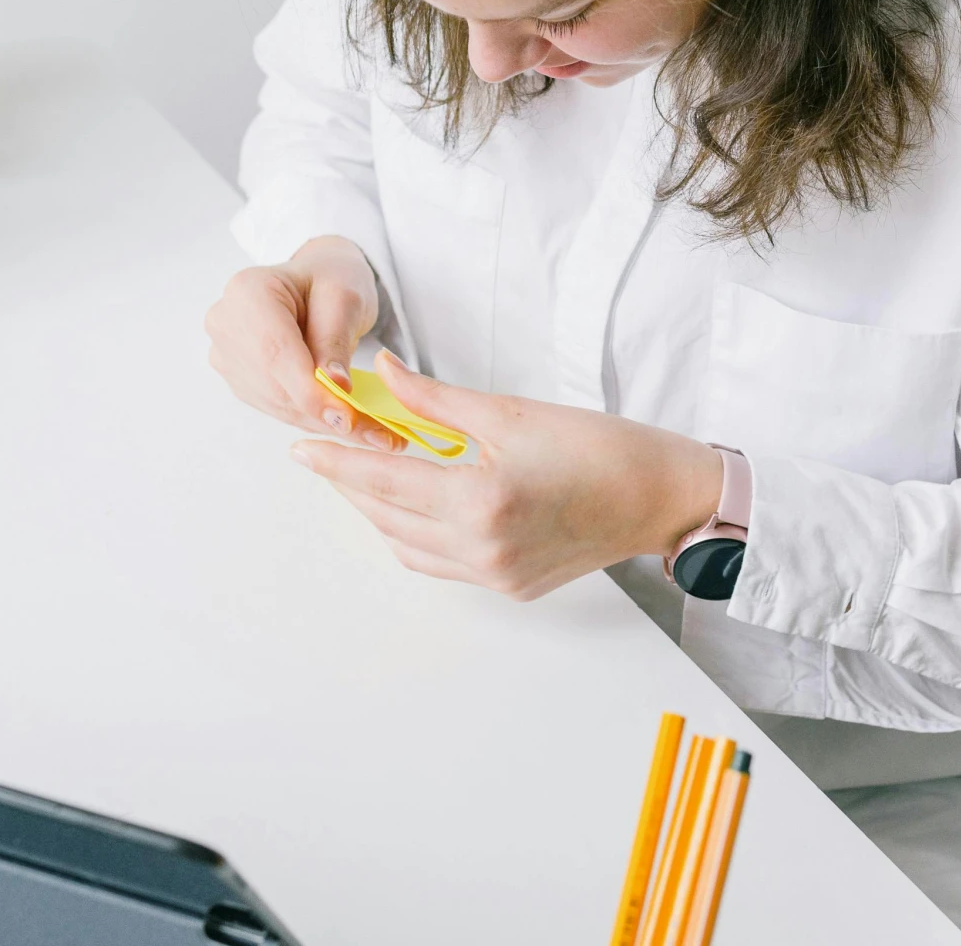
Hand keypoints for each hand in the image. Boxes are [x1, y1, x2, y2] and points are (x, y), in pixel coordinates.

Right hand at [204, 235, 403, 450]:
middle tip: (373, 433)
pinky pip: (275, 407)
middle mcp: (226, 324)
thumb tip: (335, 387)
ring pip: (274, 403)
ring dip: (320, 422)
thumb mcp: (344, 297)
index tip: (346, 418)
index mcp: (246, 291)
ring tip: (370, 433)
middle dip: (321, 412)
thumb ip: (335, 340)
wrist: (318, 280)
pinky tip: (344, 423)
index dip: (308, 391)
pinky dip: (311, 418)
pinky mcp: (240, 378)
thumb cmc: (332, 278)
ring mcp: (227, 354)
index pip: (275, 351)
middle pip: (272, 383)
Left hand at [289, 352, 725, 600]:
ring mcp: (497, 576)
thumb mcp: (510, 411)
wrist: (660, 495)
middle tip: (326, 454)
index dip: (337, 463)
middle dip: (352, 486)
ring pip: (409, 549)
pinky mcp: (512, 588)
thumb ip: (435, 399)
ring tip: (367, 477)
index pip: (385, 482)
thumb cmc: (598, 446)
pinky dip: (416, 537)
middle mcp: (483, 550)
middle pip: (388, 519)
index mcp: (482, 502)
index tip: (300, 448)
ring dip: (382, 514)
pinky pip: (441, 565)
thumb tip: (383, 372)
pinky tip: (414, 507)